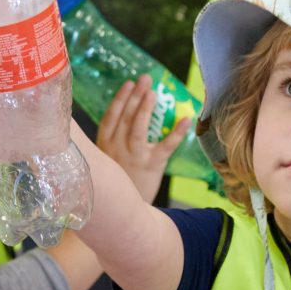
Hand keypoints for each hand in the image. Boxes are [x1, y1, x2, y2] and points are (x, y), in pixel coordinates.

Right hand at [97, 75, 190, 202]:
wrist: (122, 211)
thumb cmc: (119, 181)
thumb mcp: (107, 160)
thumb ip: (113, 140)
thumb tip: (126, 115)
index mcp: (104, 146)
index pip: (111, 117)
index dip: (120, 99)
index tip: (129, 83)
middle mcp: (117, 149)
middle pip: (125, 118)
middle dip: (135, 96)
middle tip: (145, 79)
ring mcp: (134, 157)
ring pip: (138, 129)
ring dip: (145, 109)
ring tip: (153, 93)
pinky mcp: (151, 165)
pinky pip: (165, 146)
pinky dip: (176, 133)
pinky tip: (186, 120)